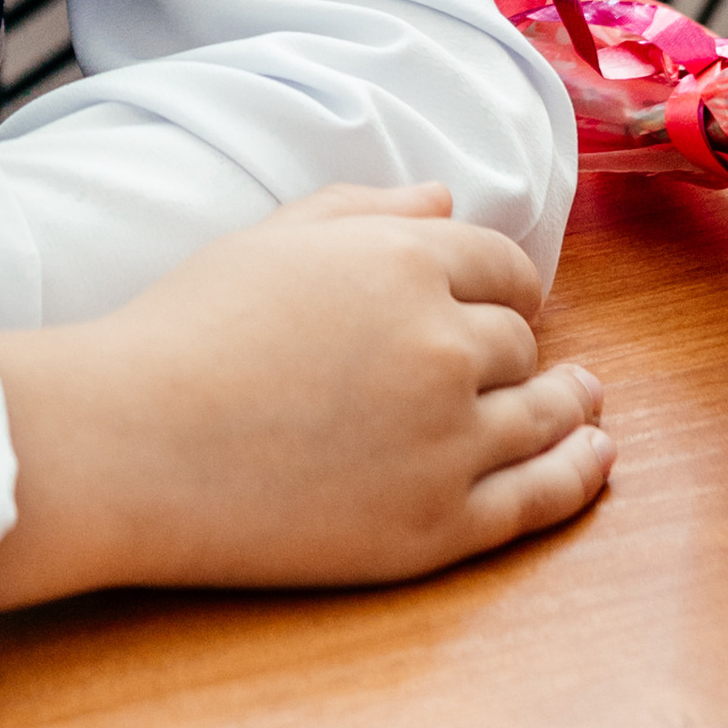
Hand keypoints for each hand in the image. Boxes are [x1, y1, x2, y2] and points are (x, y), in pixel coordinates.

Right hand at [0, 183, 611, 606]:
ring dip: (573, 405)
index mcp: (405, 262)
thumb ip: (367, 210)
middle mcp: (444, 345)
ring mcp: (448, 441)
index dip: (508, 282)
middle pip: (519, 344)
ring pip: (546, 417)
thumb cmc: (185, 331)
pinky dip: (578, 475)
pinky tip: (595, 459)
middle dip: (517, 347)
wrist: (131, 443)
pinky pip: (537, 499)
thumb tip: (448, 202)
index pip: (500, 266)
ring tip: (586, 404)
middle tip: (520, 359)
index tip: (509, 298)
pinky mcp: (438, 526)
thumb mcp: (271, 240)